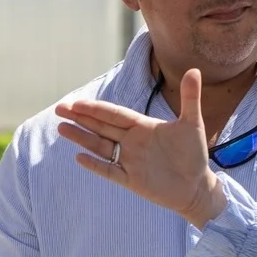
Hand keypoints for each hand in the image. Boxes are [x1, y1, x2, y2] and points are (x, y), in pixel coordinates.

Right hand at [55, 68, 228, 227]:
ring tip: (61, 129)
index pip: (114, 115)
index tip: (77, 103)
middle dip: (81, 118)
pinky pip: (108, 170)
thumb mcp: (193, 124)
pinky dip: (95, 165)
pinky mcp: (130, 180)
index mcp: (143, 127)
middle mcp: (132, 142)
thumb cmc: (195, 154)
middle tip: (59, 109)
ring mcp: (129, 161)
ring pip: (100, 146)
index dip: (96, 109)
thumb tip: (194, 70)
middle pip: (101, 127)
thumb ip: (190, 98)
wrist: (197, 187)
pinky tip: (79, 157)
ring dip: (81, 138)